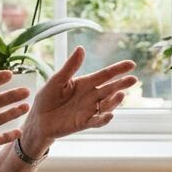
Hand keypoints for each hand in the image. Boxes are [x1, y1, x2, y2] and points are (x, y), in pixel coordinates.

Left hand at [20, 46, 137, 155]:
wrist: (38, 119)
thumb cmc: (47, 98)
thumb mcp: (57, 80)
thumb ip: (70, 67)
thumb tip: (81, 48)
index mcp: (85, 83)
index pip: (105, 75)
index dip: (118, 69)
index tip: (131, 64)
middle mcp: (91, 96)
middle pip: (110, 89)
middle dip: (122, 84)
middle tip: (133, 80)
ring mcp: (89, 110)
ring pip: (107, 105)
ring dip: (114, 101)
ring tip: (120, 94)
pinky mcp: (84, 123)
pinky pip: (97, 121)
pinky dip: (104, 119)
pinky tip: (110, 115)